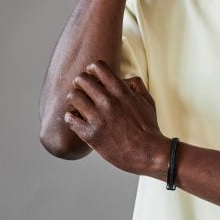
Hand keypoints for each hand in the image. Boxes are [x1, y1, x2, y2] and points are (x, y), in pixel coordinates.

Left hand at [64, 60, 169, 175]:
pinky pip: (70, 118)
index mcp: (121, 91)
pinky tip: (77, 119)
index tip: (94, 77)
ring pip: (72, 96)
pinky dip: (71, 117)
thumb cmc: (149, 127)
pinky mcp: (90, 134)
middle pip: (81, 79)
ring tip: (79, 105)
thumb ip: (136, 85)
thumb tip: (124, 78)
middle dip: (81, 83)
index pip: (97, 67)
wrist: (148, 153)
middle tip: (83, 90)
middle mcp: (108, 102)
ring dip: (74, 99)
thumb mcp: (148, 100)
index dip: (92, 69)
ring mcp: (98, 118)